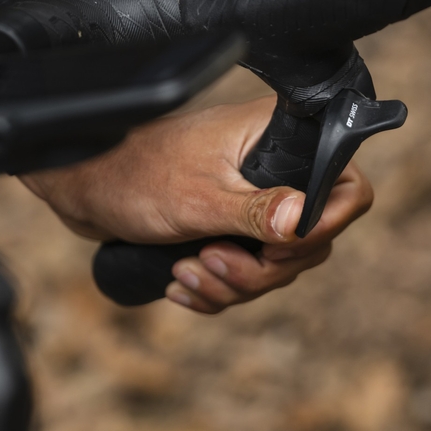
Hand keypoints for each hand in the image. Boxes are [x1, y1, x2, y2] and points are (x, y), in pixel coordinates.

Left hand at [19, 96, 373, 313]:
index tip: (277, 248)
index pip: (344, 186)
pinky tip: (180, 283)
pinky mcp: (234, 228)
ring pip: (278, 266)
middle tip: (211, 262)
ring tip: (185, 272)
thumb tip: (303, 221)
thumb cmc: (135, 175)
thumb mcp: (197, 199)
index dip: (324, 226)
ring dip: (233, 283)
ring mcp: (255, 202)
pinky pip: (249, 274)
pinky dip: (218, 289)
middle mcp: (275, 170)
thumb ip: (253, 211)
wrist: (86, 188)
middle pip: (311, 241)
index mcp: (278, 141)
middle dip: (261, 269)